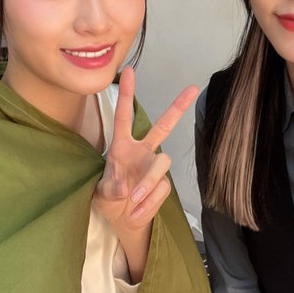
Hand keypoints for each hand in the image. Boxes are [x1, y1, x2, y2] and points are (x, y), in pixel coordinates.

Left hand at [94, 67, 197, 280]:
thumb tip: (126, 187)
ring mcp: (154, 167)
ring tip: (133, 200)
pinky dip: (148, 202)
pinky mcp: (163, 183)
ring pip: (161, 165)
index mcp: (121, 147)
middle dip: (178, 107)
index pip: (124, 116)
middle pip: (163, 126)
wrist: (124, 220)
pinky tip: (137, 209)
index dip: (127, 95)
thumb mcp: (100, 194)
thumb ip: (110, 188)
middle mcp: (141, 152)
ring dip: (147, 184)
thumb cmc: (109, 200)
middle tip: (193, 88)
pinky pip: (161, 189)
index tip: (129, 71)